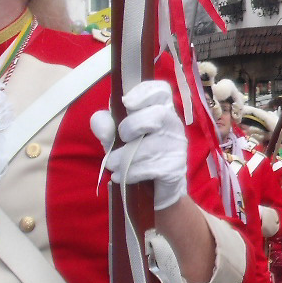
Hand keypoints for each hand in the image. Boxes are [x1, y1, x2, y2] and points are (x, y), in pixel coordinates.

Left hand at [91, 80, 188, 210]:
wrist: (153, 192)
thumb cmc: (134, 156)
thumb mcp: (114, 137)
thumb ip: (105, 126)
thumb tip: (104, 127)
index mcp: (160, 109)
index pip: (161, 91)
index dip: (144, 92)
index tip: (127, 103)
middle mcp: (173, 124)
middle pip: (157, 115)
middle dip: (131, 127)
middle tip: (121, 139)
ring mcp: (177, 146)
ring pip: (150, 145)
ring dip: (124, 157)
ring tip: (114, 165)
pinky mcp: (175, 168)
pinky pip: (150, 167)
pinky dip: (130, 173)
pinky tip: (124, 176)